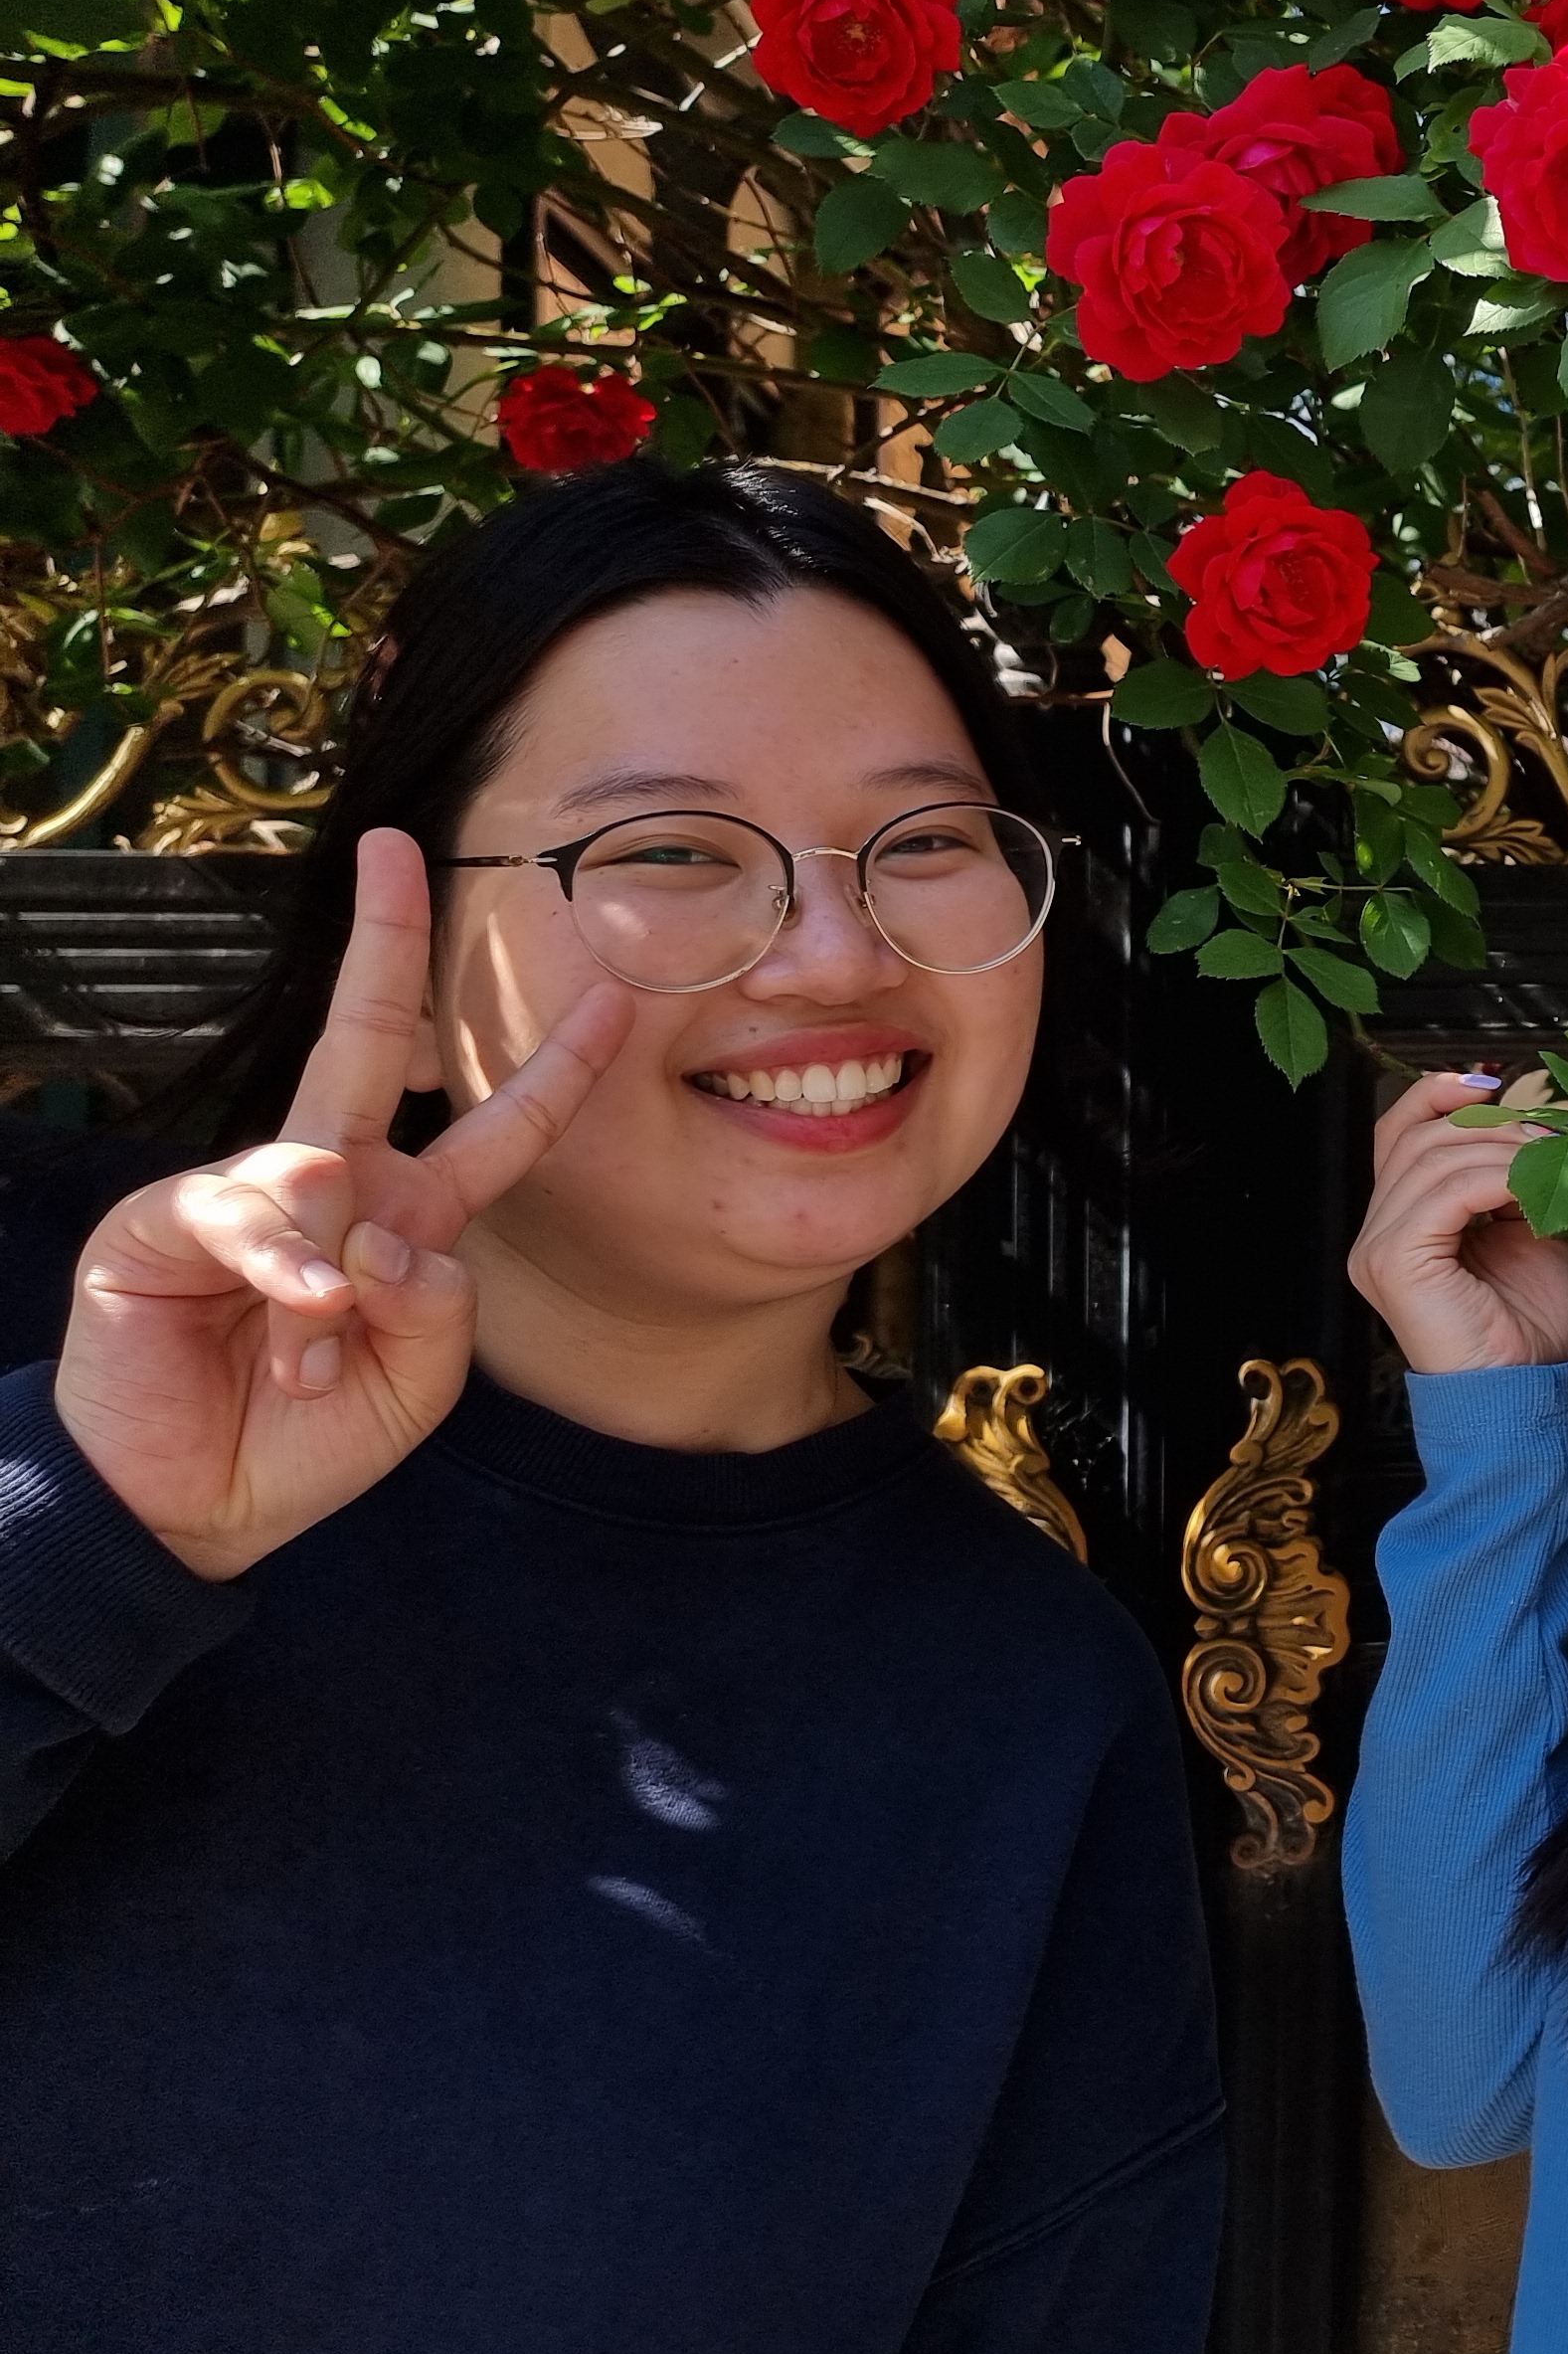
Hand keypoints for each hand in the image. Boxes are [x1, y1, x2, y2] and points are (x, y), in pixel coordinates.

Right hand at [51, 830, 631, 1580]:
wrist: (195, 1505)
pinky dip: (283, 1277)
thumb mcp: (418, 1380)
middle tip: (395, 848)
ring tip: (310, 1364)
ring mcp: (246, 1192)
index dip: (558, 1068)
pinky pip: (248, 1218)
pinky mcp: (165, 1222)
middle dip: (384, 939)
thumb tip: (393, 1235)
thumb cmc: (310, 1439)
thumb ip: (438, 1306)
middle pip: (367, 1037)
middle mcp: (333, 1181)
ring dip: (330, 1288)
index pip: (499, 1128)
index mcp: (410, 1213)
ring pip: (320, 1175)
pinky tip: (291, 1332)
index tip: (616, 995)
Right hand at [1346, 1071, 1567, 1375]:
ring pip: (1433, 1157)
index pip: (1399, 1131)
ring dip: (1504, 1150)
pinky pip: (1446, 1191)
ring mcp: (1377, 1246)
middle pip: (1419, 1135)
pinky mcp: (1393, 1261)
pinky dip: (1497, 1179)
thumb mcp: (1530, 1228)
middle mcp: (1375, 1230)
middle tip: (1552, 1139)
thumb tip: (1531, 1119)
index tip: (1493, 1082)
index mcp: (1401, 1219)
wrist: (1528, 1393)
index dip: (1439, 1094)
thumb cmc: (1532, 1323)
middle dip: (1492, 1124)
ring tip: (1553, 1167)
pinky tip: (1534, 1194)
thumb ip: (1514, 1176)